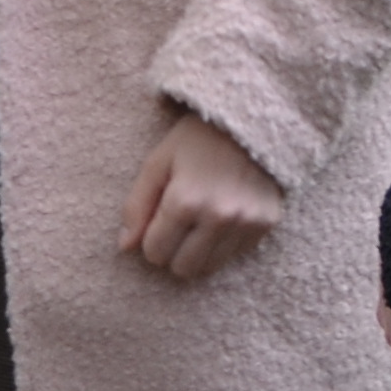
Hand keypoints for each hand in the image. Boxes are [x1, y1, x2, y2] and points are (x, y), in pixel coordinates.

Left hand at [117, 112, 286, 282]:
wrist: (251, 122)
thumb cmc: (196, 140)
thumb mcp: (158, 162)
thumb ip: (137, 205)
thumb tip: (125, 246)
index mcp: (185, 200)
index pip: (155, 251)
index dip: (149, 241)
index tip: (155, 224)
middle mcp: (218, 217)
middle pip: (182, 268)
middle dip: (171, 252)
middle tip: (174, 228)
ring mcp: (246, 224)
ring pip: (209, 269)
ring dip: (195, 255)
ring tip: (195, 226)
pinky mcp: (266, 226)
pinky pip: (234, 257)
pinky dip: (221, 247)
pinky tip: (219, 220)